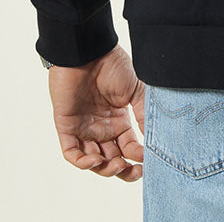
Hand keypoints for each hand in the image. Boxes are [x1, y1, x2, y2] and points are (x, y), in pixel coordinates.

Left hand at [47, 43, 144, 180]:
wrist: (89, 51)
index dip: (139, 157)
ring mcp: (84, 128)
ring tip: (118, 165)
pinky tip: (95, 161)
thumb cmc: (113, 65)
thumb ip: (144, 115)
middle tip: (135, 173)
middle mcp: (102, 128)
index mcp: (119, 120)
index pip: (129, 148)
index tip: (150, 160)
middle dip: (124, 171)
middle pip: (113, 160)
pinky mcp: (67, 127)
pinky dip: (83, 163)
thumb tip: (156, 140)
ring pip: (93, 162)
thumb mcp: (136, 90)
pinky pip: (72, 153)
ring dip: (106, 170)